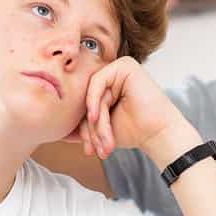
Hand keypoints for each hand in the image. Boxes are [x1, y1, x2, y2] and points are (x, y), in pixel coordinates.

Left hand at [73, 56, 187, 159]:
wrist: (158, 136)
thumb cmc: (134, 132)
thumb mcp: (100, 129)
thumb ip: (81, 126)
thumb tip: (57, 131)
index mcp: (106, 86)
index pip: (84, 105)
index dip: (83, 129)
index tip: (88, 150)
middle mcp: (112, 75)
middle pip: (86, 100)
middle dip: (89, 129)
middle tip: (95, 150)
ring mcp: (119, 68)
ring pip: (91, 95)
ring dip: (97, 124)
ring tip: (105, 144)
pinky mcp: (125, 65)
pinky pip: (97, 82)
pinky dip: (94, 102)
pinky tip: (96, 117)